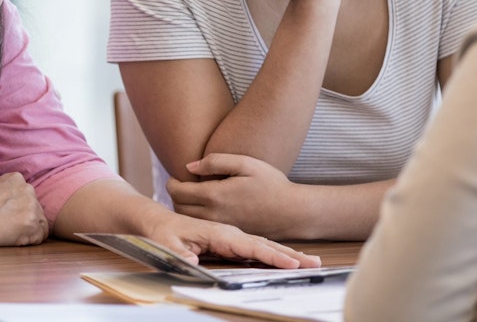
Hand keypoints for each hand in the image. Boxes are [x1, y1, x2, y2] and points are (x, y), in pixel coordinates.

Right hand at [0, 172, 47, 246]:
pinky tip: (11, 239)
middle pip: (36, 210)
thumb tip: (17, 208)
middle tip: (4, 227)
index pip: (28, 197)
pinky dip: (28, 242)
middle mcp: (28, 189)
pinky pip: (40, 237)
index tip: (3, 217)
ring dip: (27, 231)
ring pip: (40, 224)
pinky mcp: (31, 224)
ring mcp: (31, 206)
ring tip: (6, 232)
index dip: (17, 211)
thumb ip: (9, 194)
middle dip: (24, 220)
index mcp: (16, 178)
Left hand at [143, 212, 320, 269]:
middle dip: (287, 256)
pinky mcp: (232, 240)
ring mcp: (233, 236)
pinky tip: (290, 261)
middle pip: (263, 246)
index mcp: (219, 231)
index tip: (289, 264)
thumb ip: (179, 252)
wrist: (163, 212)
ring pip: (263, 246)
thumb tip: (190, 264)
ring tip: (311, 264)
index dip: (271, 256)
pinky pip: (257, 247)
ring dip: (286, 255)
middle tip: (313, 265)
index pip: (250, 246)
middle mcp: (230, 233)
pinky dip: (275, 253)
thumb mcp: (168, 240)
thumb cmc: (165, 228)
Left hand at [168, 153, 301, 238]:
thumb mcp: (245, 163)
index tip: (174, 177)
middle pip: (179, 207)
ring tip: (190, 196)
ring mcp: (220, 226)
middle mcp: (214, 213)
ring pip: (189, 219)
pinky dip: (196, 218)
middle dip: (175, 196)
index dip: (172, 183)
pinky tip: (205, 207)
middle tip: (180, 186)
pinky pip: (203, 226)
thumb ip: (216, 162)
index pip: (178, 192)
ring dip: (184, 208)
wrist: (292, 211)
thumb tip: (189, 166)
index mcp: (215, 195)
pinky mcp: (228, 233)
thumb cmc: (271, 183)